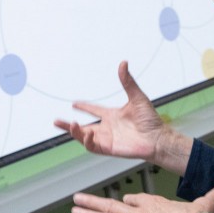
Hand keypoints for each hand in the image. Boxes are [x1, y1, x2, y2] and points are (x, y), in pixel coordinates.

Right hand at [53, 61, 192, 174]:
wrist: (157, 138)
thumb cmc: (150, 120)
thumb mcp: (137, 97)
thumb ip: (127, 82)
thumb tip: (123, 64)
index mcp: (112, 116)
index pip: (94, 110)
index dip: (84, 107)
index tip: (74, 103)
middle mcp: (107, 128)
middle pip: (83, 127)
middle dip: (68, 125)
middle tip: (56, 121)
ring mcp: (107, 139)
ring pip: (84, 137)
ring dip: (75, 132)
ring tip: (70, 124)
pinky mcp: (108, 148)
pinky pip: (92, 146)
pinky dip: (87, 141)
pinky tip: (87, 134)